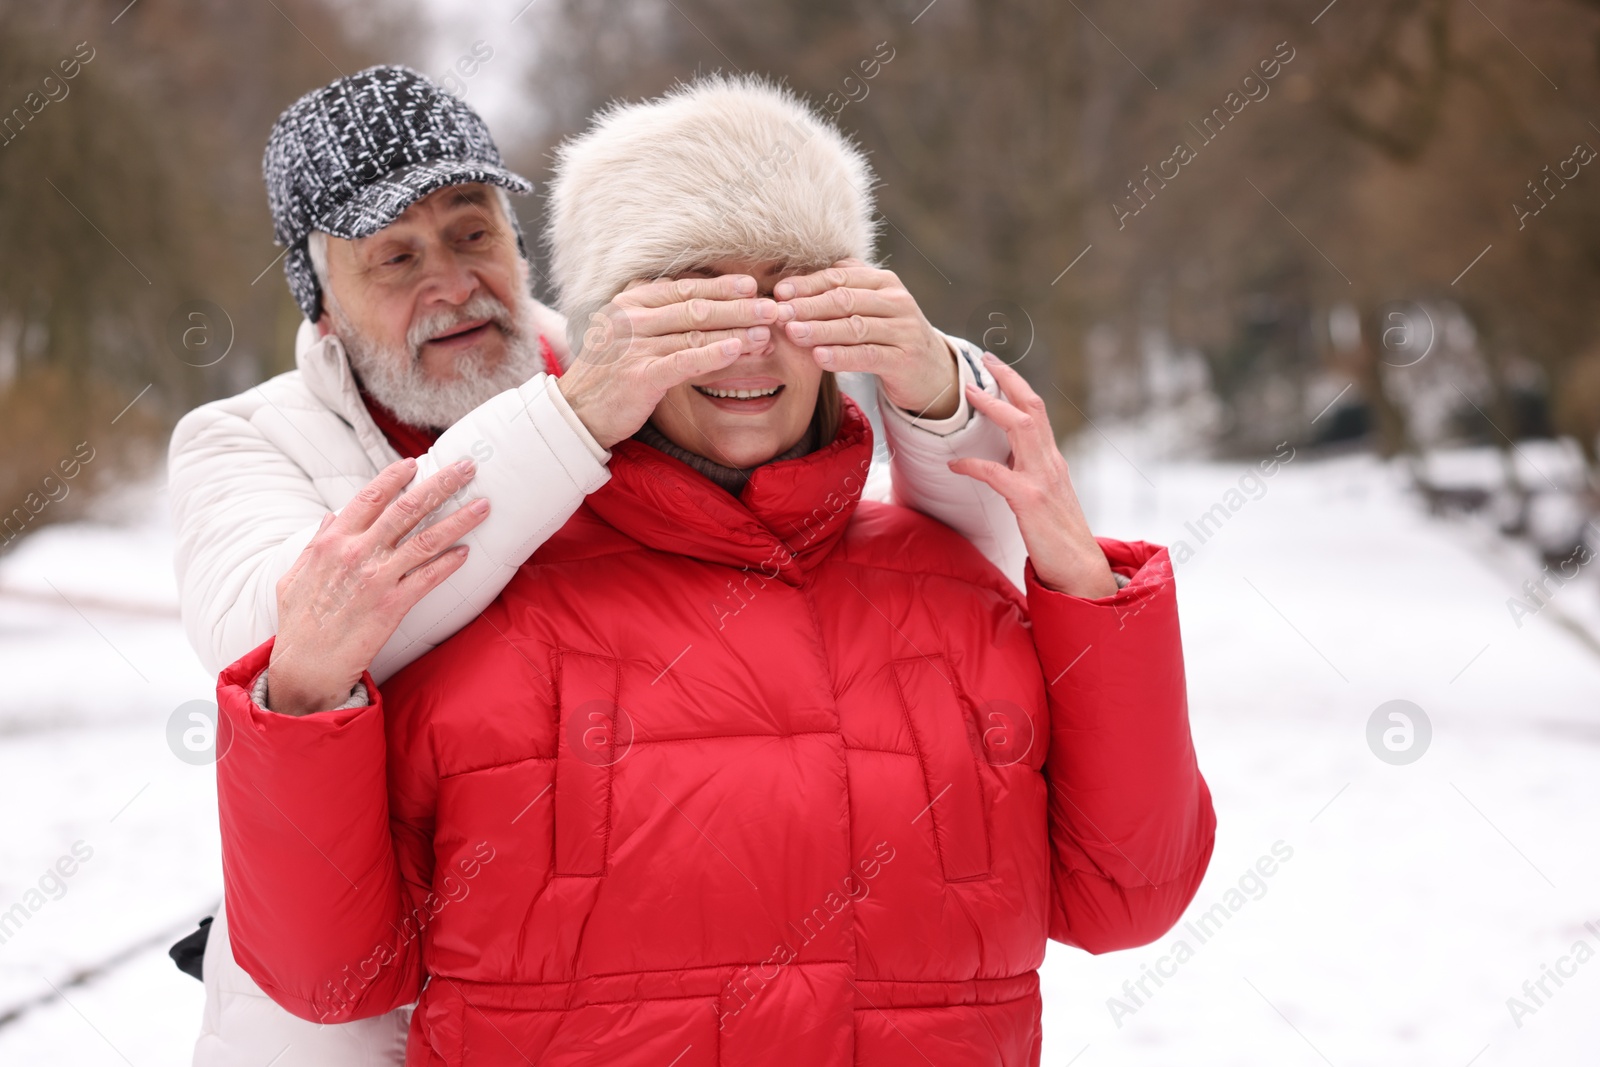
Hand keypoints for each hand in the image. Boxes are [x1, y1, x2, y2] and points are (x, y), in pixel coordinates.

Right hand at [266, 458, 489, 715]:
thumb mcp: (295, 574)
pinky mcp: (393, 605)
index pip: (370, 497)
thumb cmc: (299, 622)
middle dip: (441, 484)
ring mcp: (377, 578)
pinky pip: (428, 578)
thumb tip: (331, 517)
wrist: (305, 665)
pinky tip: (467, 552)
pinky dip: (449, 564)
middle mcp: (357, 553)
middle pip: (407, 508)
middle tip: (468, 466)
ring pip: (426, 539)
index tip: (416, 463)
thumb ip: (316, 543)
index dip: (395, 477)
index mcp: (332, 541)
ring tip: (484, 505)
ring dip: (459, 519)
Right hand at [557, 275, 778, 448]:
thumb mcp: (628, 336)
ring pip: (695, 332)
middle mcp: (631, 319)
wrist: (576, 414)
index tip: (752, 286)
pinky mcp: (639, 376)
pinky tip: (738, 350)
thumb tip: (704, 305)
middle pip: (695, 307)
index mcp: (630, 302)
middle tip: (773, 307)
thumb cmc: (609, 376)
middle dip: (739, 306)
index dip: (721, 286)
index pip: (684, 288)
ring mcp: (634, 346)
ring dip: (736, 330)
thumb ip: (660, 318)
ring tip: (767, 333)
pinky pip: (684, 360)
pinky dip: (713, 354)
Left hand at [774, 258, 958, 418]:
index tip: (779, 292)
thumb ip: (843, 291)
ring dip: (821, 329)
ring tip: (793, 333)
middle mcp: (896, 301)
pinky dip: (842, 356)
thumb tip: (795, 284)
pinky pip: (868, 355)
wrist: (932, 370)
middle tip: (779, 312)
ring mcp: (903, 330)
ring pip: (855, 326)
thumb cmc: (889, 336)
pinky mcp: (904, 359)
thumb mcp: (871, 307)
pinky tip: (819, 357)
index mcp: (884, 281)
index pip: (841, 276)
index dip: (808, 284)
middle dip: (809, 305)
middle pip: (846, 299)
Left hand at [948, 353, 1118, 597]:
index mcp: (1052, 461)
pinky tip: (955, 466)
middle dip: (1008, 379)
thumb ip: (1027, 475)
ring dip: (994, 407)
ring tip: (968, 392)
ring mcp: (1043, 480)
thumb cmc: (1058, 538)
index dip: (1016, 385)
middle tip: (984, 360)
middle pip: (1032, 407)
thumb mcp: (1044, 497)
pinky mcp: (1030, 501)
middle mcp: (1051, 463)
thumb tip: (999, 461)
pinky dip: (973, 465)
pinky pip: (996, 474)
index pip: (1037, 411)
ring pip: (1022, 427)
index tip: (996, 366)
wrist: (1080, 569)